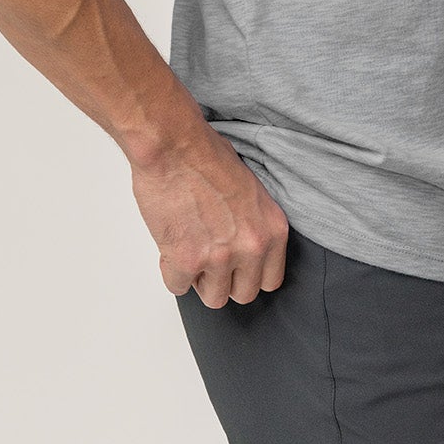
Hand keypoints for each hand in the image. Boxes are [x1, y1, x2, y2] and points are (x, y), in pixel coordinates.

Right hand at [130, 120, 290, 308]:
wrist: (174, 145)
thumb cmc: (206, 155)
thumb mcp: (250, 189)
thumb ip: (252, 224)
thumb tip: (242, 244)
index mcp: (272, 229)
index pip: (271, 280)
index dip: (250, 273)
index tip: (237, 266)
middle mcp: (251, 247)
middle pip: (244, 294)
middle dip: (225, 280)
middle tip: (210, 257)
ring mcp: (219, 257)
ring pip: (213, 298)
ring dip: (199, 279)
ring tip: (190, 248)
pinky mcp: (186, 262)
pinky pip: (178, 287)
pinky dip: (171, 270)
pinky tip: (171, 245)